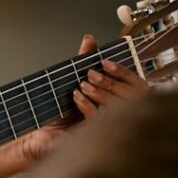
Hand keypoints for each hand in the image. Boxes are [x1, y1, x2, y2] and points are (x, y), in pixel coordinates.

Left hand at [18, 31, 151, 164]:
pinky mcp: (97, 138)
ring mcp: (111, 128)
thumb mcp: (73, 83)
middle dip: (109, 82)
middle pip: (130, 97)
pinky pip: (97, 120)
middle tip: (91, 74)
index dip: (123, 72)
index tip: (106, 62)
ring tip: (83, 84)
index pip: (136, 85)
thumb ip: (84, 61)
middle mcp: (121, 115)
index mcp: (121, 101)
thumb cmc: (60, 113)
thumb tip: (89, 39)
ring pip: (116, 109)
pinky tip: (77, 97)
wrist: (41, 138)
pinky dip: (87, 105)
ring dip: (99, 93)